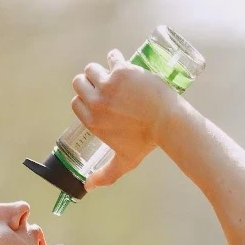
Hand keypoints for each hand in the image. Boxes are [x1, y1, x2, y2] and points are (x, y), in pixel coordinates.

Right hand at [71, 49, 178, 188]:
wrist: (167, 123)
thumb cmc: (146, 143)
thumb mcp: (123, 161)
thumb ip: (105, 175)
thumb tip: (88, 187)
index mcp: (93, 122)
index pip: (76, 104)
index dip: (84, 99)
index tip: (95, 99)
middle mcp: (95, 102)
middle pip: (79, 84)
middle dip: (88, 83)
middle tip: (102, 85)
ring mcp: (107, 85)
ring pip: (92, 69)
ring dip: (99, 70)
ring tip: (111, 72)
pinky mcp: (122, 71)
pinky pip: (112, 57)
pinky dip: (115, 57)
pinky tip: (120, 61)